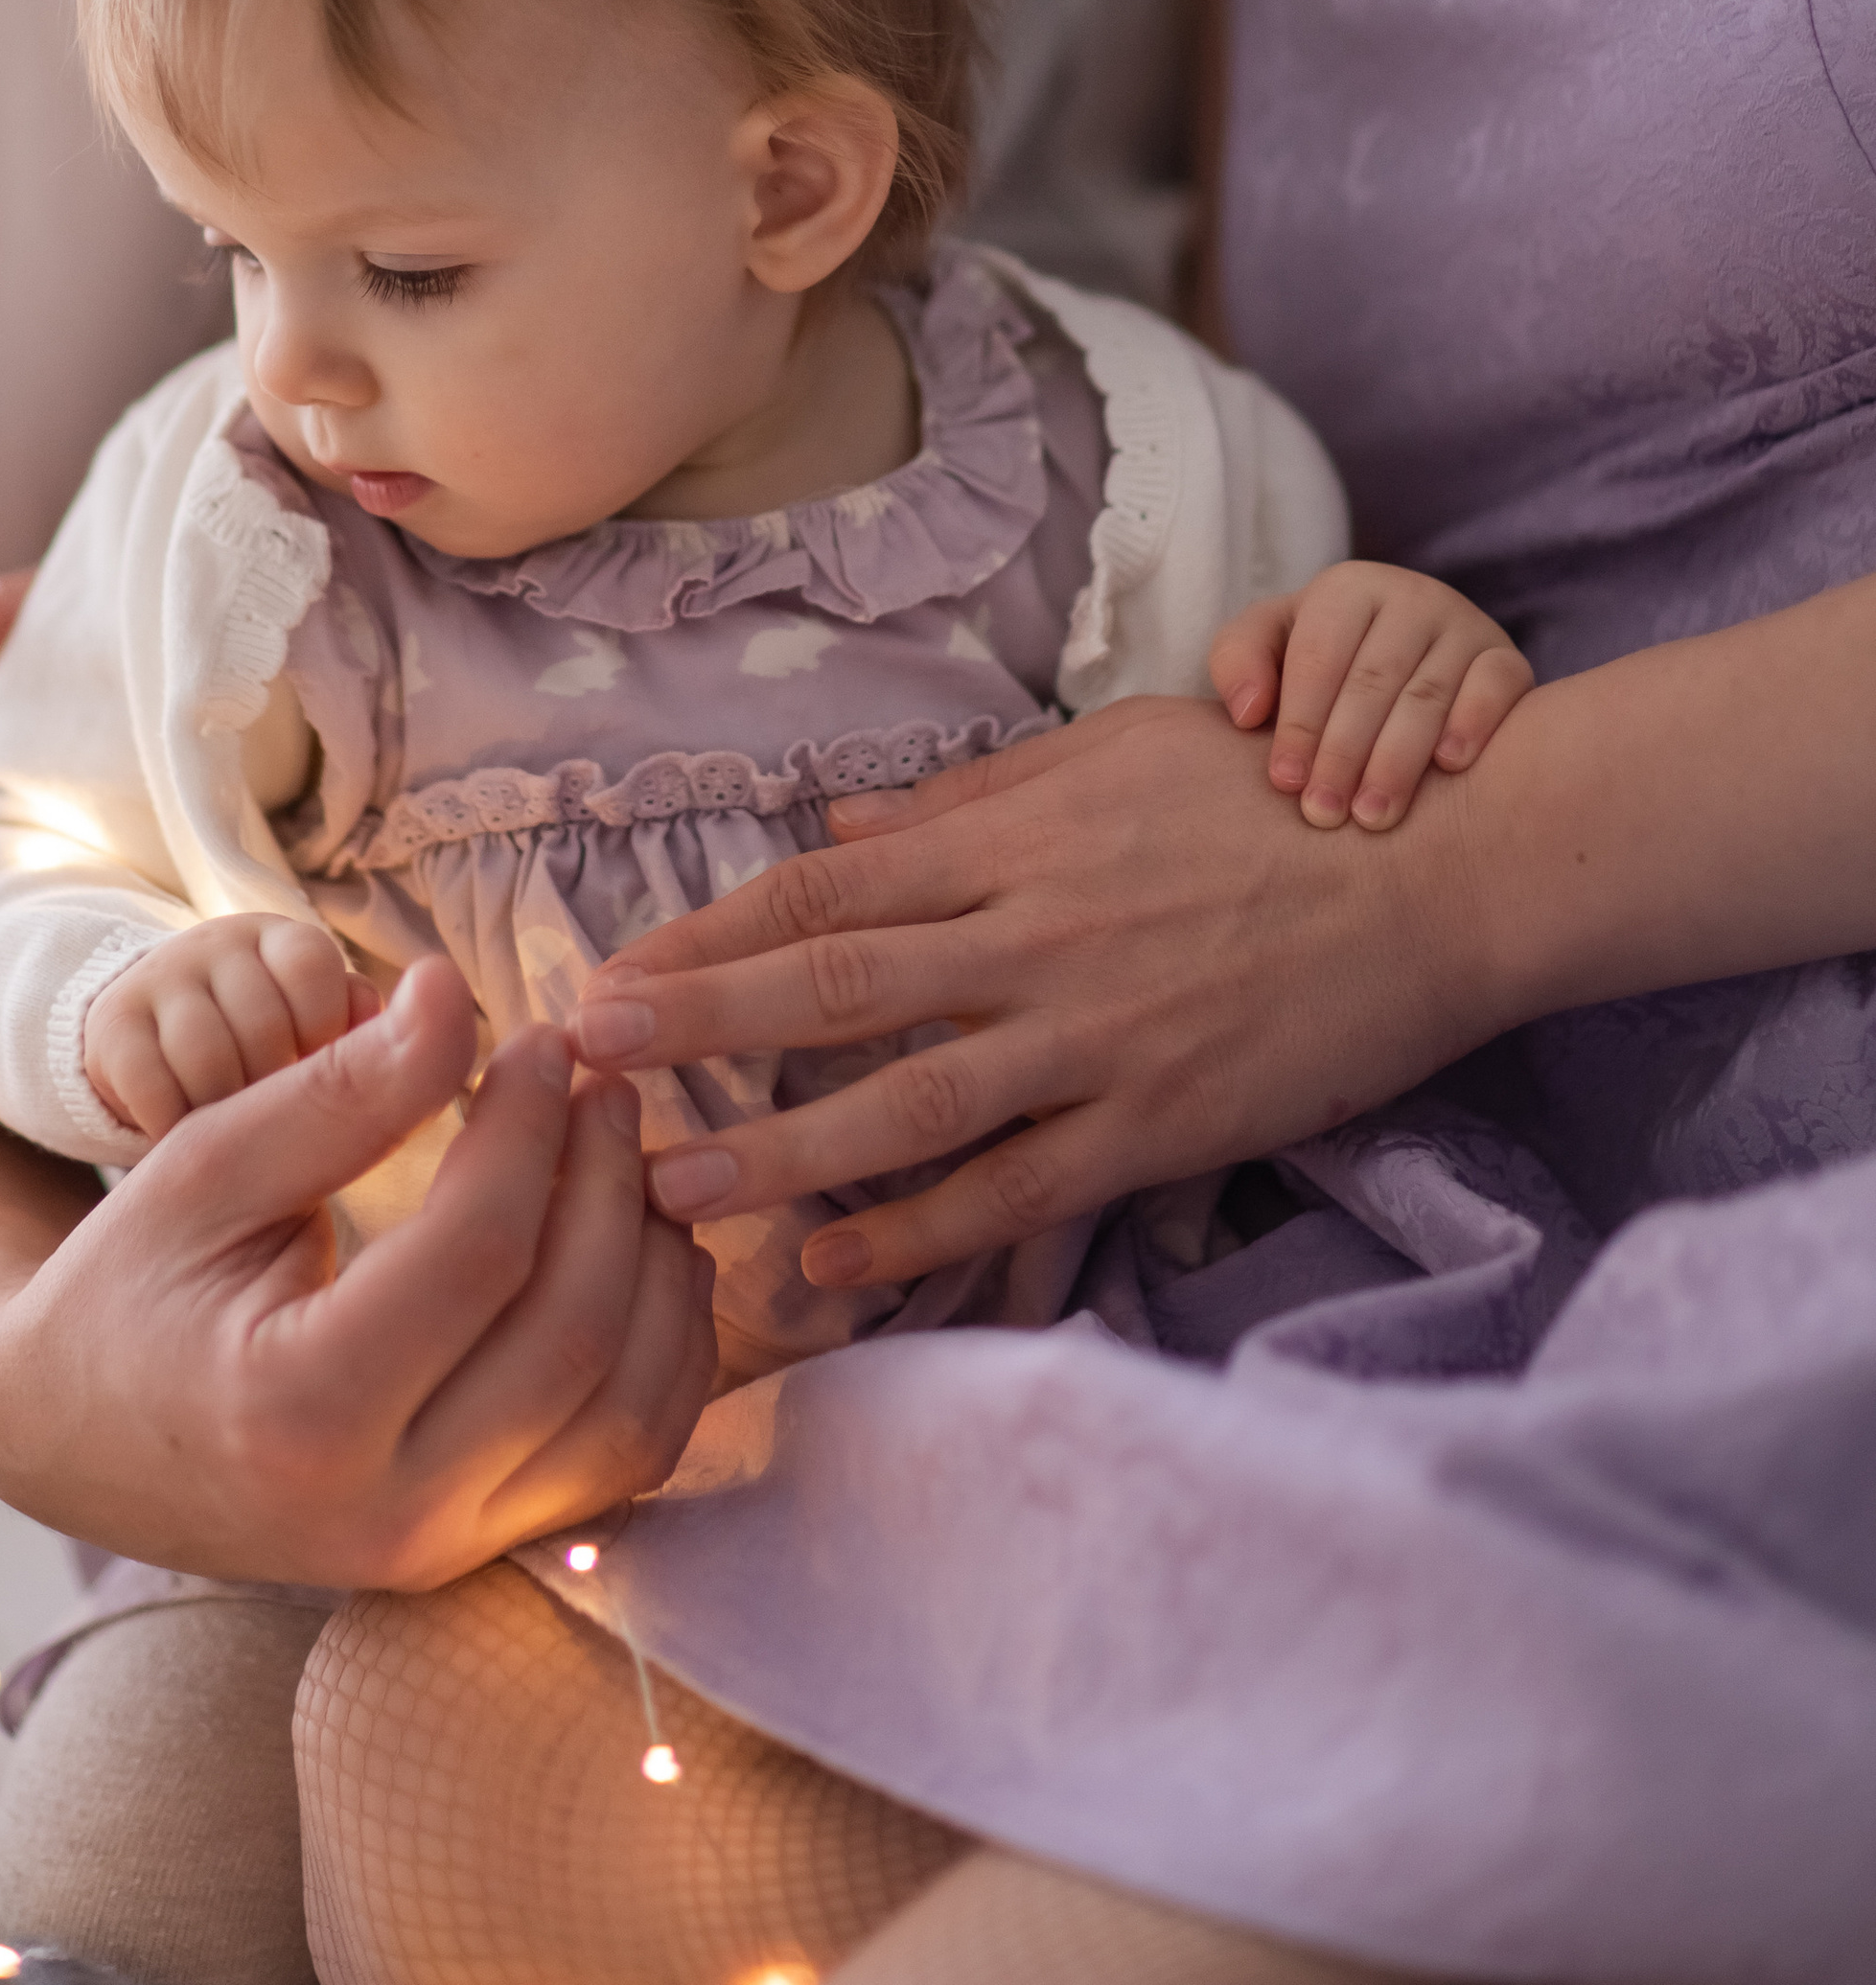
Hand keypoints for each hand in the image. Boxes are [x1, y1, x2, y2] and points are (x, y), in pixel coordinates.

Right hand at [0, 957, 718, 1589]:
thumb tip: (458, 995)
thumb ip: (341, 1089)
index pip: (479, 1254)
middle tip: (605, 1083)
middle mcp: (382, 1511)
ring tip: (630, 1159)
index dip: (531, 1127)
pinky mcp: (474, 1554)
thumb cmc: (132, 1283)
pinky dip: (664, 1355)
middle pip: (571, 1335)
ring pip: (624, 1412)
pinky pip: (623, 1463)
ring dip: (657, 1270)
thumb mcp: (206, 1163)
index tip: (543, 1039)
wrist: (72, 1436)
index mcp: (297, 1413)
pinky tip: (643, 1254)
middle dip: (610, 1185)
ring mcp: (438, 1551)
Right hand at [85, 916, 382, 1138]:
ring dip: (223, 1110)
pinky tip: (181, 1129)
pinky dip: (172, 1125)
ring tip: (227, 1122)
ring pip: (208, 1057)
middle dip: (273, 1086)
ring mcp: (161, 977)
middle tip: (269, 1108)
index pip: (313, 966)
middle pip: (264, 1024)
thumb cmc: (263, 1043)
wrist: (156, 1044)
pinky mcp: (112, 1023)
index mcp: (282, 940)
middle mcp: (220, 943)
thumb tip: (392, 1033)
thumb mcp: (313, 1026)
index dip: (322, 1031)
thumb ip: (355, 1025)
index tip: (313, 1066)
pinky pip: (152, 1087)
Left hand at [571, 701, 1500, 1292]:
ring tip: (674, 1183)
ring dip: (779, 1149)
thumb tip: (847, 828)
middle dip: (699, 1025)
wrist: (1434, 869)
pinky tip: (835, 1265)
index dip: (709, 934)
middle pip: (832, 987)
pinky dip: (919, 1232)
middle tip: (585, 1061)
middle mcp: (1032, 938)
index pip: (824, 890)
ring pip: (905, 1108)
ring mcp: (1092, 1039)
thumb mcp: (1115, 754)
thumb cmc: (1273, 792)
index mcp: (1014, 841)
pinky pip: (1014, 1190)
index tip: (614, 970)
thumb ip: (974, 802)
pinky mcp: (1155, 1124)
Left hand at [1211, 563, 1533, 832]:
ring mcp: (1464, 626)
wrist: (1412, 655)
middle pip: (1373, 680)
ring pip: (1429, 693)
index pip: (1319, 657)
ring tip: (1374, 816)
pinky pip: (1497, 686)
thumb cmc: (1322, 660)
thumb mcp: (1271, 645)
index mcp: (1347, 589)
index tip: (1285, 783)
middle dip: (1344, 753)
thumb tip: (1248, 712)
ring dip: (1399, 760)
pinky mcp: (1506, 658)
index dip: (1300, 722)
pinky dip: (1474, 723)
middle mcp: (1410, 597)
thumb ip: (1239, 661)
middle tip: (1324, 814)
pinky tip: (1450, 767)